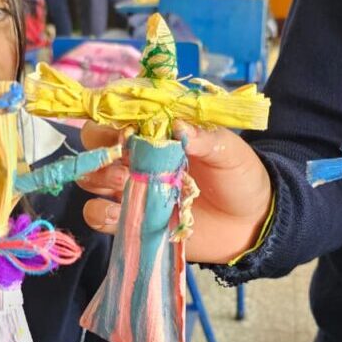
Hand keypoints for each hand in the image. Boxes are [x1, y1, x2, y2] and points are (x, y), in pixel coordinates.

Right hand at [76, 122, 272, 263]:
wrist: (250, 225)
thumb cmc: (240, 178)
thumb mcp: (231, 152)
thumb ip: (206, 137)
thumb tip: (179, 127)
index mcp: (159, 133)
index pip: (121, 116)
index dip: (116, 119)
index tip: (129, 130)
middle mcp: (138, 158)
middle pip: (95, 145)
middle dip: (101, 149)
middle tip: (126, 160)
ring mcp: (132, 190)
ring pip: (91, 179)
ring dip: (98, 178)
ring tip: (126, 183)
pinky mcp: (133, 221)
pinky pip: (99, 216)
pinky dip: (100, 213)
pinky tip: (121, 215)